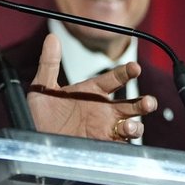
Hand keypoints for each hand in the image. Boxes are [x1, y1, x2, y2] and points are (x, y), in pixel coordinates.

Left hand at [27, 34, 156, 141]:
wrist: (35, 143)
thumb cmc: (39, 116)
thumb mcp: (42, 88)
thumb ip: (49, 63)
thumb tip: (52, 38)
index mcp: (91, 92)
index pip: (113, 79)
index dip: (125, 73)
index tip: (134, 68)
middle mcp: (102, 110)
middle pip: (130, 105)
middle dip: (143, 103)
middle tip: (149, 102)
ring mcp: (104, 129)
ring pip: (131, 125)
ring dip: (136, 125)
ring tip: (131, 125)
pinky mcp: (102, 146)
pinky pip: (121, 144)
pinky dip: (126, 142)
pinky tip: (122, 138)